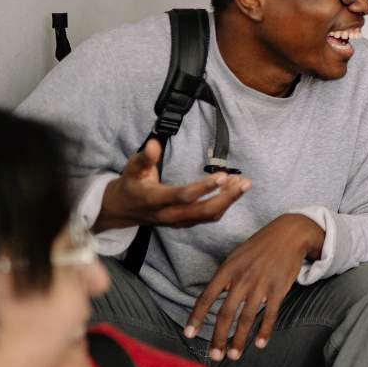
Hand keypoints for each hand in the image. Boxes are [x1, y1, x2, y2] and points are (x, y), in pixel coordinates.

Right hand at [94, 139, 250, 231]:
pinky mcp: (185, 223)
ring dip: (229, 200)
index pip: (183, 196)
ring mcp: (178, 222)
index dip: (204, 188)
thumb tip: (154, 144)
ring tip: (243, 183)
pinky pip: (208, 217)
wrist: (123, 210)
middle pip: (203, 211)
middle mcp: (168, 215)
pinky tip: (233, 189)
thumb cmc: (131, 184)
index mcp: (155, 200)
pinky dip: (223, 204)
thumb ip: (144, 158)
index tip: (223, 176)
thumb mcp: (131, 168)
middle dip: (226, 198)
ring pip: (209, 216)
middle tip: (244, 182)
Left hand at [185, 214, 324, 361]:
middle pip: (225, 313)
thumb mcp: (237, 256)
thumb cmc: (260, 246)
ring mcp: (261, 284)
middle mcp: (242, 278)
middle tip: (214, 356)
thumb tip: (213, 299)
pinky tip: (259, 344)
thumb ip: (225, 278)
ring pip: (247, 318)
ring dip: (239, 340)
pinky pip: (270, 314)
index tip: (189, 334)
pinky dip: (264, 331)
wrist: (289, 233)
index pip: (207, 297)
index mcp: (228, 269)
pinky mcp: (279, 288)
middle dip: (218, 338)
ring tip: (233, 355)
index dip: (197, 317)